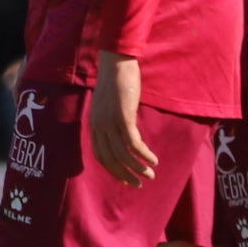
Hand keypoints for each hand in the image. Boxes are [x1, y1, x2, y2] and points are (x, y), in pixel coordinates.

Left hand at [88, 51, 158, 184]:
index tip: (125, 179)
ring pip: (123, 155)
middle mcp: (99, 126)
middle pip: (110, 159)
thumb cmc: (116, 83)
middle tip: (139, 184)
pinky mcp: (122, 117)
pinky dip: (144, 154)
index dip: (113, 170)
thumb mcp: (110, 106)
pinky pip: (133, 143)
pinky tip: (153, 159)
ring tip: (151, 174)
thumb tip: (125, 135)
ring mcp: (109, 122)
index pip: (100, 155)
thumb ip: (113, 121)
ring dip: (137, 168)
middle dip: (125, 175)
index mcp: (94, 124)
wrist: (116, 63)